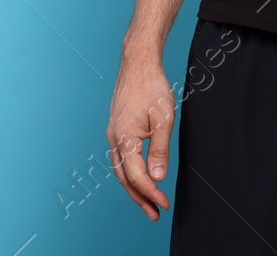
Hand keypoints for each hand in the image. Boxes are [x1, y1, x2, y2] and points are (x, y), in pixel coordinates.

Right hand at [106, 52, 175, 219]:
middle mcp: (113, 137)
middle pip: (124, 177)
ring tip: (148, 202)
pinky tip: (140, 177)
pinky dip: (130, 173)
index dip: (150, 192)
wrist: (138, 63)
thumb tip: (157, 179)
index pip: (136, 175)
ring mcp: (113, 133)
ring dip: (134, 187)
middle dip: (139, 197)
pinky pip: (121, 158)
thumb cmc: (152, 87)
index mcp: (123, 136)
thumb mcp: (163, 120)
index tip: (164, 204)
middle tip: (154, 213)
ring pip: (120, 169)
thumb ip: (159, 151)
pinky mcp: (117, 128)